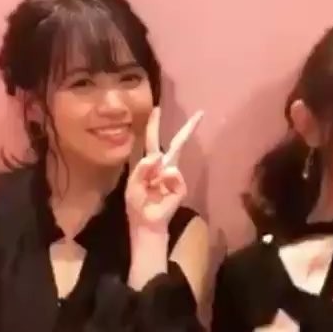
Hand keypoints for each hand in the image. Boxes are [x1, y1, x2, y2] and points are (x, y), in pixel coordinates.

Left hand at [125, 107, 202, 232]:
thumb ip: (142, 169)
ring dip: (156, 176)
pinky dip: (166, 182)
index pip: (153, 140)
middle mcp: (165, 166)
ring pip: (171, 163)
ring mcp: (174, 176)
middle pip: (177, 143)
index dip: (154, 125)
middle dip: (188, 129)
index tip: (157, 109)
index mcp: (150, 163)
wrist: (146, 222)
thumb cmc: (137, 204)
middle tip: (200, 113)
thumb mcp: (132, 184)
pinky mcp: (180, 187)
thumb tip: (158, 157)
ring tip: (151, 190)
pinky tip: (162, 192)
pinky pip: (174, 176)